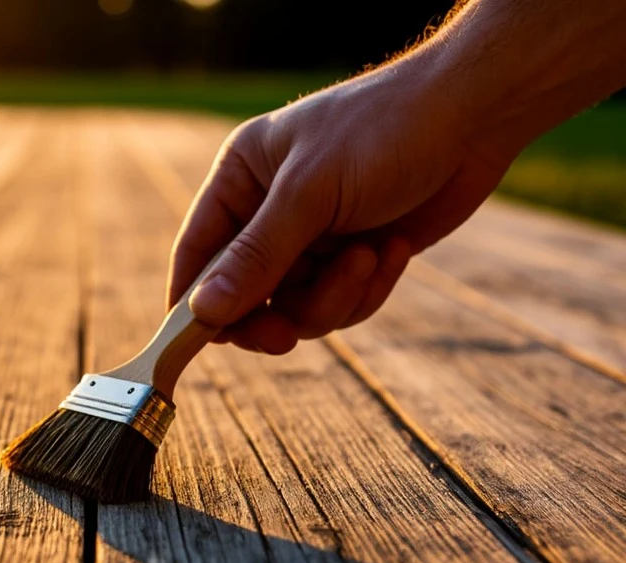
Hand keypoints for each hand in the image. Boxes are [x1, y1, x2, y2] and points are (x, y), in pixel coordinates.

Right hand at [169, 67, 514, 354]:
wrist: (475, 115)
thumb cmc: (382, 131)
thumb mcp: (310, 193)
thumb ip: (256, 257)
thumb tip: (202, 313)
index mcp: (240, 178)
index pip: (196, 252)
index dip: (192, 301)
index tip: (197, 342)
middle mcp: (269, 211)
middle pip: (244, 295)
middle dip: (272, 315)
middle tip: (285, 337)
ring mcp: (313, 237)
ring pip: (297, 308)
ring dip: (333, 296)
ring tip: (366, 257)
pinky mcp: (354, 256)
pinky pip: (342, 303)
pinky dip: (367, 289)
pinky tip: (394, 250)